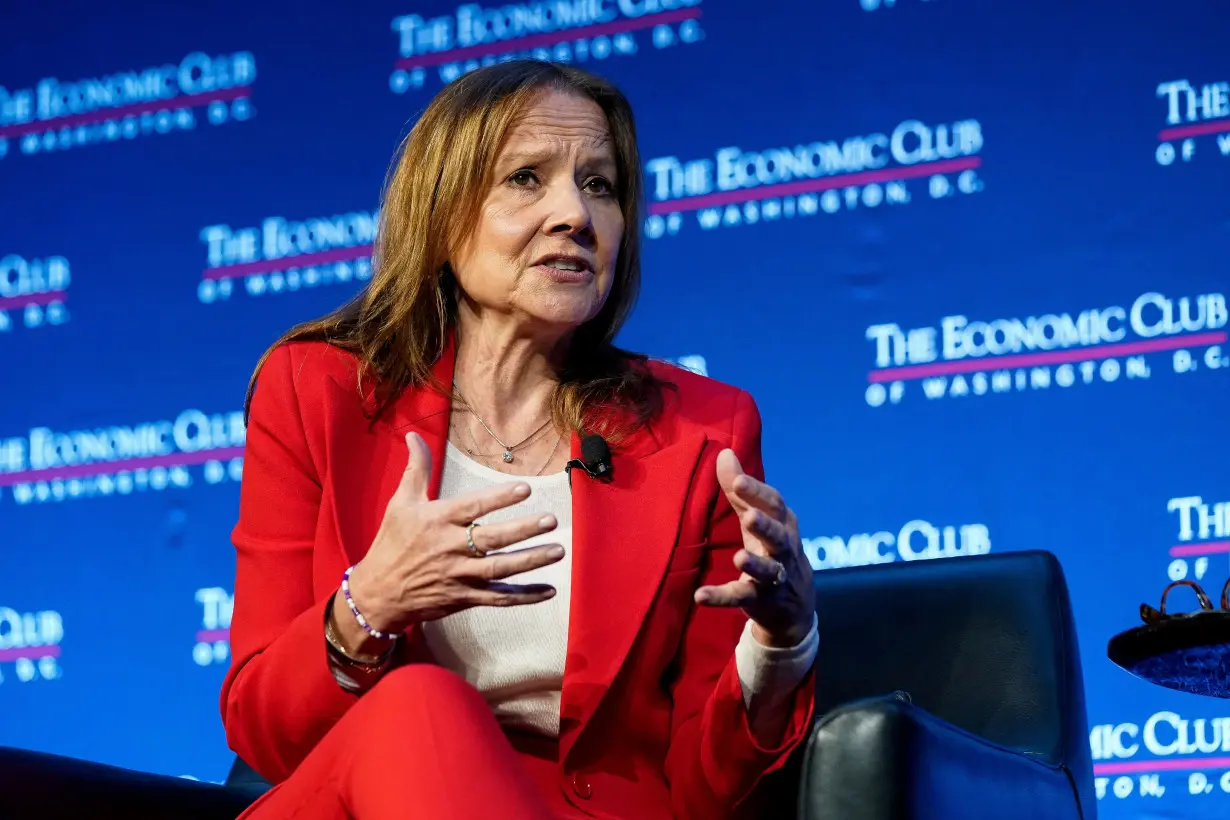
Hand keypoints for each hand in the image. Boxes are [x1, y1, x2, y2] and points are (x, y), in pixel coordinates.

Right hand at [339, 432, 563, 643]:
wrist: (378, 593)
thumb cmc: (392, 543)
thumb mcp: (402, 502)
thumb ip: (417, 468)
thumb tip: (414, 436)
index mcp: (438, 521)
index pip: (473, 507)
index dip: (499, 499)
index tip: (525, 489)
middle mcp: (451, 548)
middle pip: (493, 539)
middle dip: (524, 530)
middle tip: (551, 520)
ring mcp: (459, 576)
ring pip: (501, 569)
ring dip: (531, 561)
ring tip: (557, 550)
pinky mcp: (464, 598)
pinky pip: (499, 598)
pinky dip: (524, 597)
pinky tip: (548, 590)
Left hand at [694, 449, 814, 647]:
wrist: (796, 603)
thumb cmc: (772, 547)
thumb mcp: (758, 517)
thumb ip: (740, 491)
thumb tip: (724, 452)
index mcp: (784, 524)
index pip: (774, 504)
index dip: (757, 493)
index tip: (738, 481)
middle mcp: (784, 550)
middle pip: (779, 536)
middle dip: (765, 526)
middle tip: (749, 517)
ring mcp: (775, 578)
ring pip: (768, 570)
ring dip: (755, 564)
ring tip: (739, 557)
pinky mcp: (759, 600)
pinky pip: (740, 597)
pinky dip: (721, 597)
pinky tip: (700, 596)